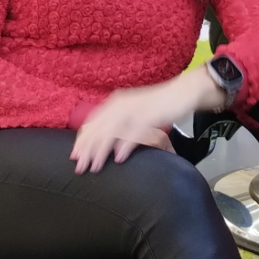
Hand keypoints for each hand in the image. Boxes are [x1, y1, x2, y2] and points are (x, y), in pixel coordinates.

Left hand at [71, 67, 224, 173]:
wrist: (184, 92)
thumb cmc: (160, 105)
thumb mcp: (135, 113)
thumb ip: (121, 123)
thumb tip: (106, 141)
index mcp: (116, 103)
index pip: (93, 122)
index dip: (82, 140)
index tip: (74, 156)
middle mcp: (122, 104)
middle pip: (98, 128)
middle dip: (87, 149)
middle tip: (80, 167)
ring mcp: (136, 109)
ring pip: (112, 131)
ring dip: (101, 150)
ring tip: (95, 166)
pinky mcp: (151, 115)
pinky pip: (134, 132)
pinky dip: (125, 145)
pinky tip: (119, 158)